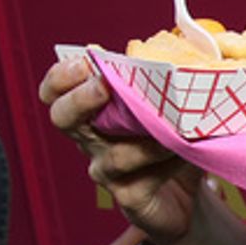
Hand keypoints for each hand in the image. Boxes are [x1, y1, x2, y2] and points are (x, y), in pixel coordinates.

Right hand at [40, 57, 202, 244]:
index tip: (86, 61)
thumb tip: (184, 41)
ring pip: (113, 155)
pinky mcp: (130, 198)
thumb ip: (166, 82)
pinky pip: (142, 180)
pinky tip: (183, 153)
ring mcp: (107, 172)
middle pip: (63, 118)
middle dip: (80, 99)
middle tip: (103, 86)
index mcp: (92, 116)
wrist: (189, 203)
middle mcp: (92, 142)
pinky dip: (165, 164)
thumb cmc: (173, 148)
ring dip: (144, 140)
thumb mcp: (169, 110)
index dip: (61, 77)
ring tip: (172, 129)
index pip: (56, 93)